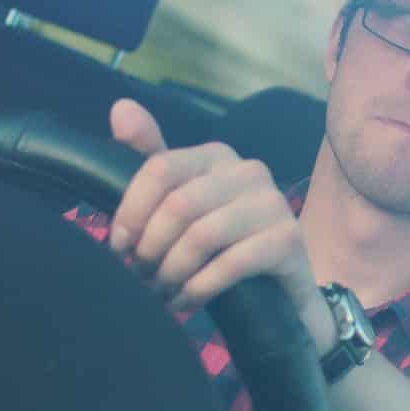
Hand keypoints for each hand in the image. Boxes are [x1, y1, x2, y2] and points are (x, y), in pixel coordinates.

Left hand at [108, 98, 333, 350]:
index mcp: (217, 156)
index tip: (120, 247)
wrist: (282, 293)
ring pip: (201, 236)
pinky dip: (199, 288)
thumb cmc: (224, 246)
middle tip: (142, 277)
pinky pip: (230, 264)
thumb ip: (151, 160)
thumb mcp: (183, 205)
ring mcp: (273, 204)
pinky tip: (186, 301)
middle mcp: (249, 171)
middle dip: (151, 248)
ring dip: (172, 272)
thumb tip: (120, 109)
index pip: (160, 168)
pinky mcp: (289, 240)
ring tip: (161, 292)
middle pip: (178, 205)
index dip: (131, 211)